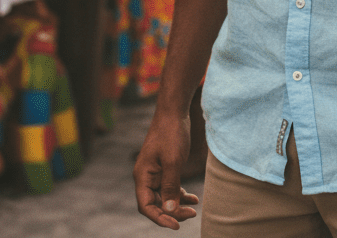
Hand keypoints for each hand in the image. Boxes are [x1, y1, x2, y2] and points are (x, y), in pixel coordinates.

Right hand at [134, 111, 199, 229]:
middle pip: (155, 204)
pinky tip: (193, 198)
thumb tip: (169, 211)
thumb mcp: (173, 161)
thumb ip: (170, 187)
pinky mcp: (164, 167)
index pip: (146, 206)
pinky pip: (169, 187)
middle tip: (191, 214)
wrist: (174, 111)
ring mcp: (154, 172)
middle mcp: (145, 176)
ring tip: (194, 209)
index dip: (160, 218)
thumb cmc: (171, 133)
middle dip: (172, 212)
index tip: (176, 225)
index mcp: (142, 175)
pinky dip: (180, 194)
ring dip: (177, 205)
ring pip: (163, 197)